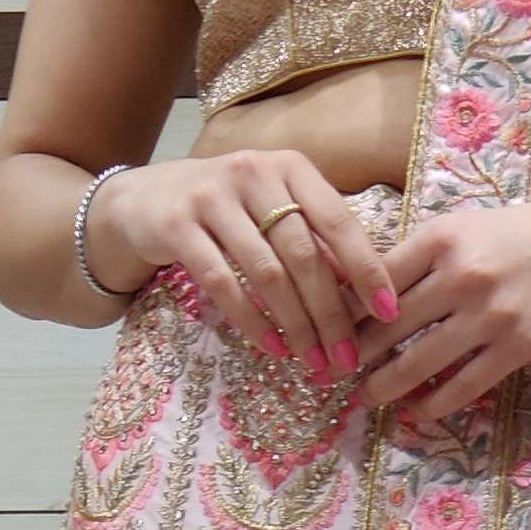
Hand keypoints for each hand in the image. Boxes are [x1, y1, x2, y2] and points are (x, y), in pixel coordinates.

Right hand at [87, 146, 398, 381]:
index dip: (367, 268)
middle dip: (331, 313)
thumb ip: (314, 241)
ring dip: (296, 324)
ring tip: (313, 361)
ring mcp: (211, 196)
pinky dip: (252, 320)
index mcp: (290, 167)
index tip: (389, 313)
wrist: (140, 201)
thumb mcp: (272, 211)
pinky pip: (222, 283)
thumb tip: (366, 293)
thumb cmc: (225, 211)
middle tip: (346, 358)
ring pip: (267, 272)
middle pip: (304, 253)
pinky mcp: (176, 225)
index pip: (338, 221)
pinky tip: (273, 347)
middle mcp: (253, 173)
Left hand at [350, 203, 530, 431]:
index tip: (326, 326)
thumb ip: (428, 253)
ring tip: (368, 398)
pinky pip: (464, 384)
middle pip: (388, 324)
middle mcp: (462, 274)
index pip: (376, 277)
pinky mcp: (518, 346)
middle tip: (336, 371)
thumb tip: (374, 286)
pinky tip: (419, 410)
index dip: (345, 309)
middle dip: (357, 354)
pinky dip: (435, 402)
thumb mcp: (474, 225)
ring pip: (419, 361)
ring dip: (386, 385)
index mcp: (444, 236)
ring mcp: (490, 313)